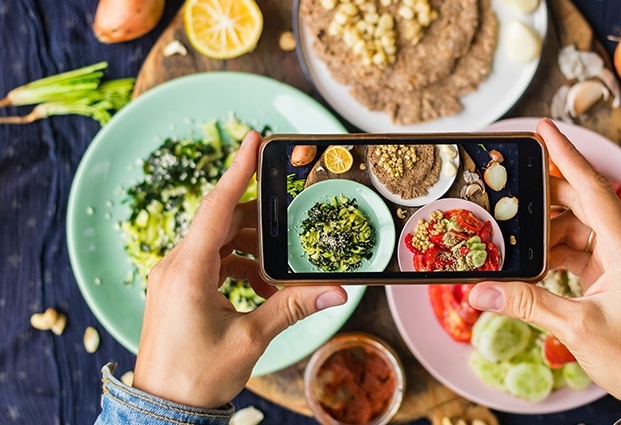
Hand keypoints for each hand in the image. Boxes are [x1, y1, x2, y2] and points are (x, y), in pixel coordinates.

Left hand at [132, 131, 346, 408]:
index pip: (215, 207)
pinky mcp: (177, 289)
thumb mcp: (251, 338)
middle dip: (258, 218)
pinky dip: (238, 264)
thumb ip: (292, 306)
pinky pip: (210, 261)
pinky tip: (261, 285)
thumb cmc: (197, 376)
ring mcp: (173, 277)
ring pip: (217, 241)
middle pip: (220, 220)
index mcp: (188, 271)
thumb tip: (334, 290)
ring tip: (280, 268)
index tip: (253, 139)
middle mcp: (175, 266)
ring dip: (251, 247)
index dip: (237, 170)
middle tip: (289, 216)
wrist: (163, 409)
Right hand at [469, 119, 620, 423]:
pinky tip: (536, 262)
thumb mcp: (575, 328)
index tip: (543, 127)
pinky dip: (559, 252)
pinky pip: (585, 249)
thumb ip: (526, 303)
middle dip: (545, 198)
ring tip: (518, 238)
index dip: (566, 155)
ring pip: (582, 227)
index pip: (592, 188)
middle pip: (583, 203)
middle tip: (511, 192)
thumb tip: (480, 290)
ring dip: (549, 231)